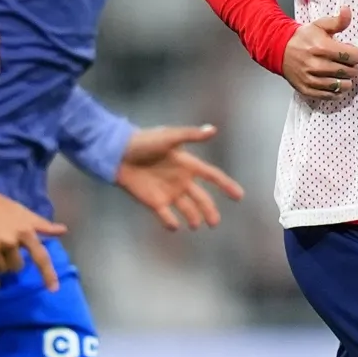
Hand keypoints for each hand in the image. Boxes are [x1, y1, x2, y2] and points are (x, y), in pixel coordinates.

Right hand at [0, 190, 67, 290]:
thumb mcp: (22, 212)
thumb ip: (42, 225)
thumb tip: (63, 230)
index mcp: (24, 231)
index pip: (40, 256)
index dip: (48, 274)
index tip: (53, 289)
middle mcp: (9, 241)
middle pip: (17, 267)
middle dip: (14, 262)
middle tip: (6, 251)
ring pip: (2, 270)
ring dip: (0, 266)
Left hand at [115, 124, 245, 230]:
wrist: (118, 153)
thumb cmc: (144, 141)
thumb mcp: (168, 137)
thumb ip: (190, 136)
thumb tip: (213, 130)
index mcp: (187, 164)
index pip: (212, 176)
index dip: (226, 185)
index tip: (239, 196)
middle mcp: (181, 180)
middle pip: (202, 199)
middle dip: (210, 211)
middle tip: (214, 223)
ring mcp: (168, 192)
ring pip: (187, 210)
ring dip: (193, 218)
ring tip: (196, 225)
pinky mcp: (154, 202)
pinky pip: (166, 216)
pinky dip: (171, 222)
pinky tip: (174, 226)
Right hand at [282, 6, 357, 98]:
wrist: (279, 49)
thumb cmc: (303, 38)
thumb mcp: (320, 25)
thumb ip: (337, 21)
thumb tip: (347, 10)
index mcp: (322, 47)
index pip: (353, 56)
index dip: (355, 53)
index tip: (349, 52)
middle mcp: (316, 65)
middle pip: (349, 72)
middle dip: (351, 67)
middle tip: (345, 63)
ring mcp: (311, 79)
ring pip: (342, 85)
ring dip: (346, 80)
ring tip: (341, 73)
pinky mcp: (307, 89)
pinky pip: (330, 96)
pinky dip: (336, 91)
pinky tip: (334, 83)